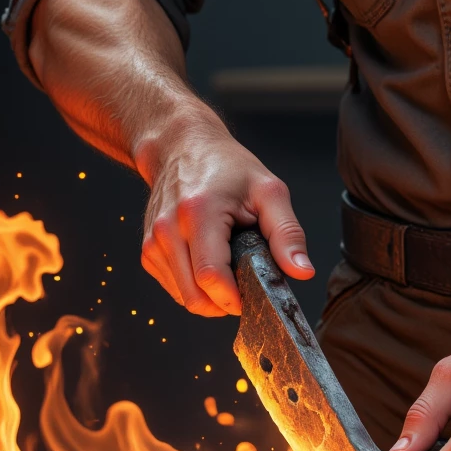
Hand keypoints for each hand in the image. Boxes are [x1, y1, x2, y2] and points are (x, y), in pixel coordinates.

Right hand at [138, 116, 312, 316]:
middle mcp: (168, 230)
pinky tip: (209, 262)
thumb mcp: (269, 191)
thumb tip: (303, 271)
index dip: (235, 299)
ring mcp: (154, 242)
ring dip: (210, 296)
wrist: (181, 147)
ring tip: (228, 264)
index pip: (210, 278)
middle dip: (225, 303)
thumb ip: (287, 233)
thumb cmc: (227, 166)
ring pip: (183, 298)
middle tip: (246, 283)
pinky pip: (174, 289)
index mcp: (199, 213)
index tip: (254, 296)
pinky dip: (195, 287)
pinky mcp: (148, 250)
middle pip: (194, 297)